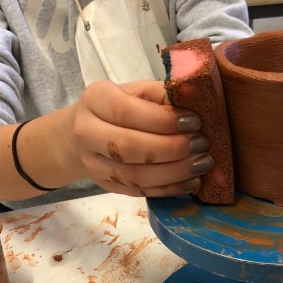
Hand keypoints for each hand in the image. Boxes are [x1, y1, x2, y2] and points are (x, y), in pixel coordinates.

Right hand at [65, 80, 213, 196]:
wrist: (80, 136)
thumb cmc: (118, 108)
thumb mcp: (136, 91)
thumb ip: (162, 94)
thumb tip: (196, 99)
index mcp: (95, 99)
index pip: (126, 112)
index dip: (163, 120)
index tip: (194, 121)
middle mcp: (87, 133)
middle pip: (129, 147)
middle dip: (171, 148)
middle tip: (201, 144)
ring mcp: (94, 164)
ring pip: (135, 175)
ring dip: (174, 172)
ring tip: (202, 163)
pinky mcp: (108, 186)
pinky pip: (140, 192)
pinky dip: (169, 189)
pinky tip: (191, 181)